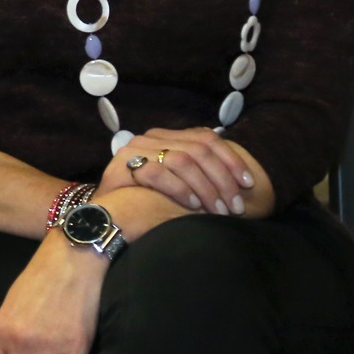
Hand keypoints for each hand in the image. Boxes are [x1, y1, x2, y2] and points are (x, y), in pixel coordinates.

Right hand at [104, 126, 254, 216]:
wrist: (105, 216)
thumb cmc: (147, 202)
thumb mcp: (180, 185)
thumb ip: (200, 175)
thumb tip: (240, 182)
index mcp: (167, 137)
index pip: (207, 138)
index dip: (231, 160)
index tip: (248, 184)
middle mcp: (151, 138)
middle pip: (198, 150)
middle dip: (223, 179)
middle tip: (235, 207)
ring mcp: (135, 150)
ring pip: (182, 160)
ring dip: (206, 187)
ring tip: (217, 211)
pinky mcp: (122, 167)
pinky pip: (158, 173)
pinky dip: (180, 189)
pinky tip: (192, 206)